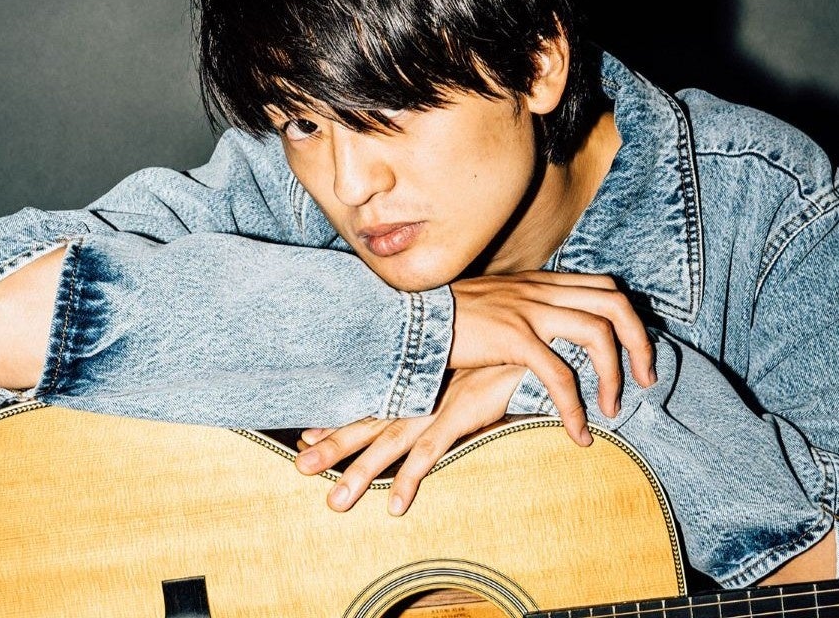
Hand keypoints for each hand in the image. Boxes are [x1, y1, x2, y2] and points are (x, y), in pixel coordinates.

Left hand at [295, 366, 525, 515]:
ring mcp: (440, 400)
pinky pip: (431, 451)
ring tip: (335, 502)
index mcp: (421, 374)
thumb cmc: (508, 345)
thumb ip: (451, 374)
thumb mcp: (471, 358)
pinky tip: (395, 506)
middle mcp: (423, 387)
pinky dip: (411, 478)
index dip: (339, 419)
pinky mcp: (464, 411)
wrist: (539, 332)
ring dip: (361, 471)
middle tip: (298, 467)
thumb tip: (439, 385)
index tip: (305, 435)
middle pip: (369, 421)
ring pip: (390, 441)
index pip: (371, 399)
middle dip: (333, 445)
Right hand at [449, 271, 655, 444]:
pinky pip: (558, 374)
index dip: (630, 319)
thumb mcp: (496, 307)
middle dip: (640, 343)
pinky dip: (575, 407)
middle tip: (646, 381)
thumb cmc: (448, 322)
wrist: (408, 321)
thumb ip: (527, 313)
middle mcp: (540, 291)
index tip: (636, 355)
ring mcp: (528, 311)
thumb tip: (552, 339)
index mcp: (540, 283)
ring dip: (613, 376)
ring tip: (612, 410)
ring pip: (597, 335)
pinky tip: (578, 432)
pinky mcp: (512, 338)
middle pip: (615, 302)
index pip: (604, 286)